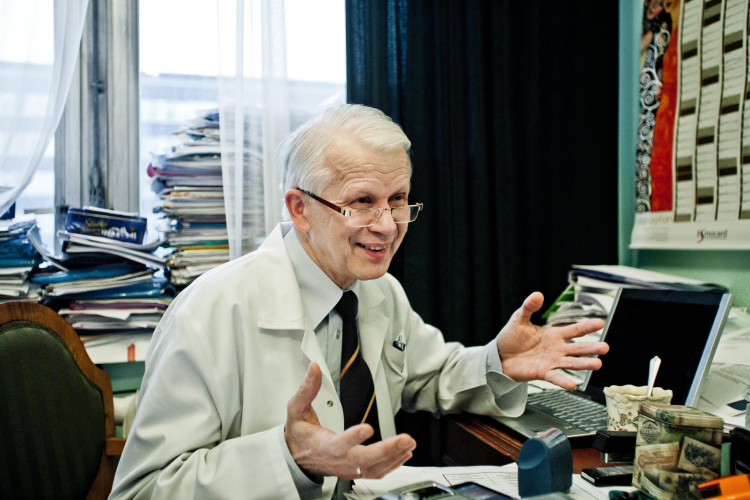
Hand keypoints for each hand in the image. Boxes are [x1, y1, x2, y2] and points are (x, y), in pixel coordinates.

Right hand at [284, 362, 415, 479]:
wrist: (297, 458)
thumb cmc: (299, 434)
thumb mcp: (296, 409)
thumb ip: (306, 389)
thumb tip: (314, 368)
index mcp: (324, 444)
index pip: (339, 444)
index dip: (353, 437)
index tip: (367, 428)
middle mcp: (338, 459)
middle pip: (363, 460)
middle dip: (386, 450)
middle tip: (404, 439)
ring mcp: (348, 467)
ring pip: (373, 468)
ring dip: (394, 457)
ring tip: (409, 443)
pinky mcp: (355, 471)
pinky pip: (376, 473)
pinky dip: (393, 465)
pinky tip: (404, 454)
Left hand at [496, 292, 608, 389]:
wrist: (499, 355)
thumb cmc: (511, 337)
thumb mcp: (519, 319)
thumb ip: (529, 307)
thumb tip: (537, 294)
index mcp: (553, 335)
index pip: (574, 330)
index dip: (587, 326)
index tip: (600, 323)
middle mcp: (556, 349)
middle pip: (578, 348)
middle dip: (592, 348)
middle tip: (605, 347)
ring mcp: (551, 361)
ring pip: (571, 363)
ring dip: (584, 364)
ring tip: (597, 364)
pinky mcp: (542, 372)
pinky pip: (555, 377)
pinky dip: (563, 381)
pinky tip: (572, 384)